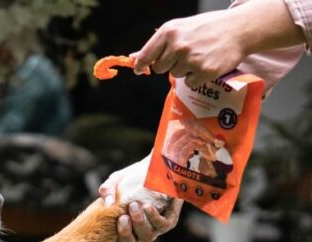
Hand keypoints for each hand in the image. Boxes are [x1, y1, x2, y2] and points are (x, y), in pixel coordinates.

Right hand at [98, 162, 182, 241]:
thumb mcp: (116, 180)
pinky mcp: (169, 220)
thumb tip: (108, 203)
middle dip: (125, 234)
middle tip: (122, 217)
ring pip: (147, 237)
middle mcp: (138, 231)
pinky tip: (147, 206)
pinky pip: (162, 225)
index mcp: (123, 226)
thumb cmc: (134, 176)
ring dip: (139, 223)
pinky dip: (153, 217)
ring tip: (134, 206)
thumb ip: (107, 190)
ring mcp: (154, 227)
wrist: (159, 167)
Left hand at [131, 9, 247, 87]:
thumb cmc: (207, 28)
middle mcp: (178, 45)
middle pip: (160, 68)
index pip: (145, 55)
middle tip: (186, 53)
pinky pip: (189, 83)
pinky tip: (207, 63)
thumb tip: (133, 59)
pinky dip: (197, 77)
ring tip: (200, 55)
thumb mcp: (180, 28)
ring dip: (185, 69)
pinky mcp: (204, 71)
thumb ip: (158, 44)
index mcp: (169, 31)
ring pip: (175, 75)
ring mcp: (191, 59)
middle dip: (170, 64)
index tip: (139, 69)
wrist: (239, 29)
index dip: (141, 65)